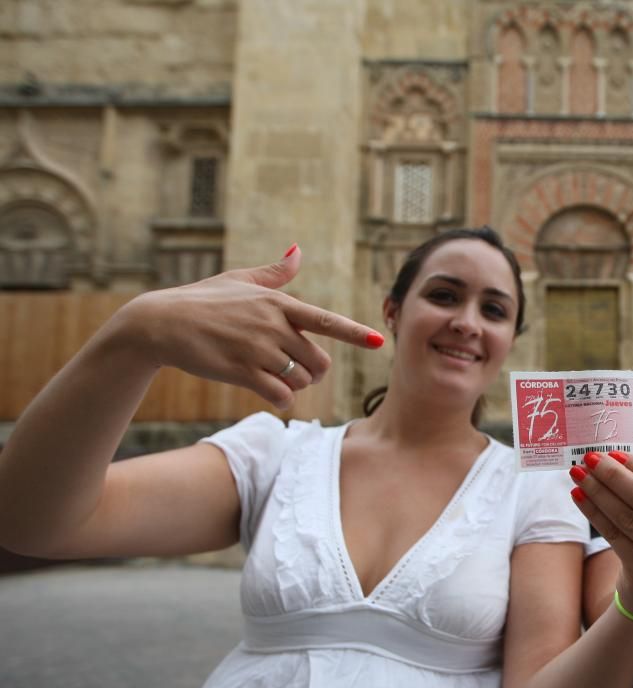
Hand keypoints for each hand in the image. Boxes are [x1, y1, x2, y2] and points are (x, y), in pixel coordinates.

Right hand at [116, 245, 383, 408]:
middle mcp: (272, 325)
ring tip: (276, 376)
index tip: (378, 341)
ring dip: (296, 385)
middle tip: (296, 369)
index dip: (354, 333)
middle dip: (313, 371)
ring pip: (301, 380)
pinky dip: (281, 399)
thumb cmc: (202, 300)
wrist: (160, 323)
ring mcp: (257, 349)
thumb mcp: (239, 280)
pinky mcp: (240, 371)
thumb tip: (297, 251)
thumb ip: (274, 273)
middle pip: (318, 360)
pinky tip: (269, 392)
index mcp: (278, 303)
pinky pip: (280, 395)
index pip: (326, 320)